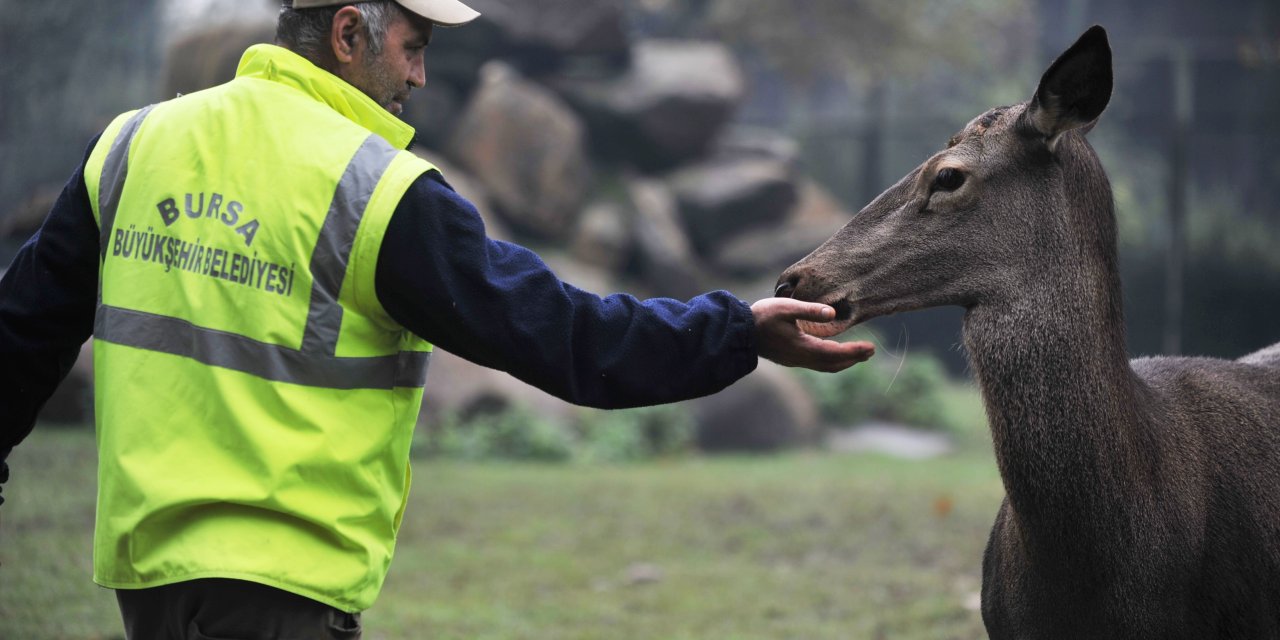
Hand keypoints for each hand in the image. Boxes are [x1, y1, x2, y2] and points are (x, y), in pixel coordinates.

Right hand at [750, 298, 873, 371]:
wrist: (739, 332)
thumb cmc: (761, 316)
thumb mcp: (786, 307)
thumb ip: (809, 310)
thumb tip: (832, 313)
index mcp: (802, 347)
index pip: (835, 353)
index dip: (854, 351)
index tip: (871, 348)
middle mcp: (801, 358)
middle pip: (833, 363)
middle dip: (853, 358)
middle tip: (870, 351)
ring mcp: (795, 360)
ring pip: (825, 366)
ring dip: (843, 361)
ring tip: (858, 354)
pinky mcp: (791, 359)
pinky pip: (817, 364)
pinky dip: (831, 360)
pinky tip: (834, 352)